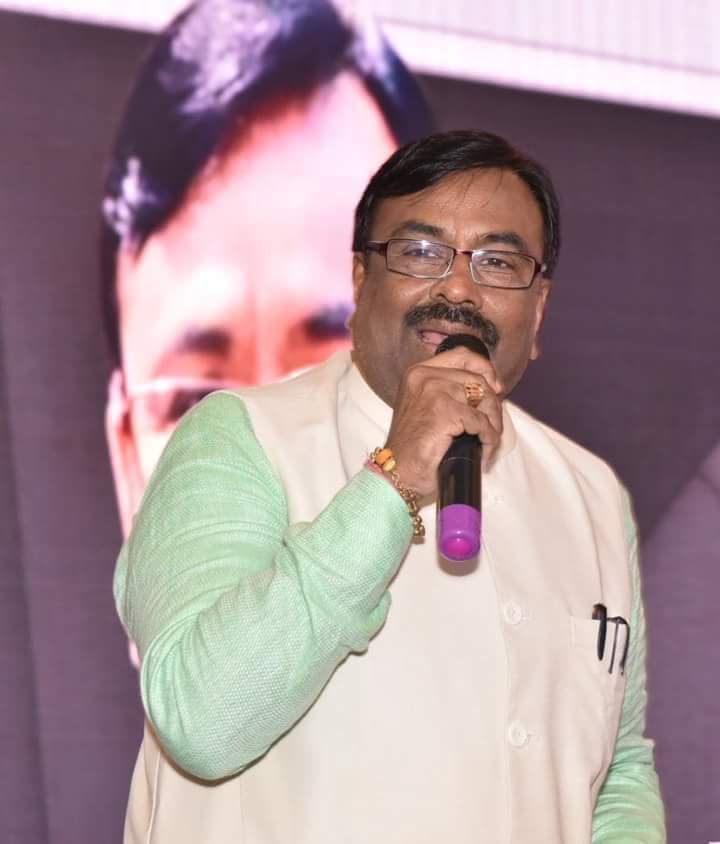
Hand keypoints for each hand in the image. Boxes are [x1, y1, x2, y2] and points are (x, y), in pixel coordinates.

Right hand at [384, 345, 503, 497]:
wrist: (397, 472)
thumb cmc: (413, 447)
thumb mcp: (425, 407)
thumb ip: (447, 390)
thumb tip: (489, 388)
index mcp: (418, 373)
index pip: (462, 355)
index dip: (484, 369)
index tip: (496, 387)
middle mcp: (424, 377)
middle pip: (478, 379)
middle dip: (492, 405)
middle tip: (492, 426)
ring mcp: (434, 392)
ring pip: (483, 399)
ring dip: (493, 424)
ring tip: (488, 441)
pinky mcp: (444, 412)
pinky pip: (481, 422)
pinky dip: (489, 439)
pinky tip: (484, 451)